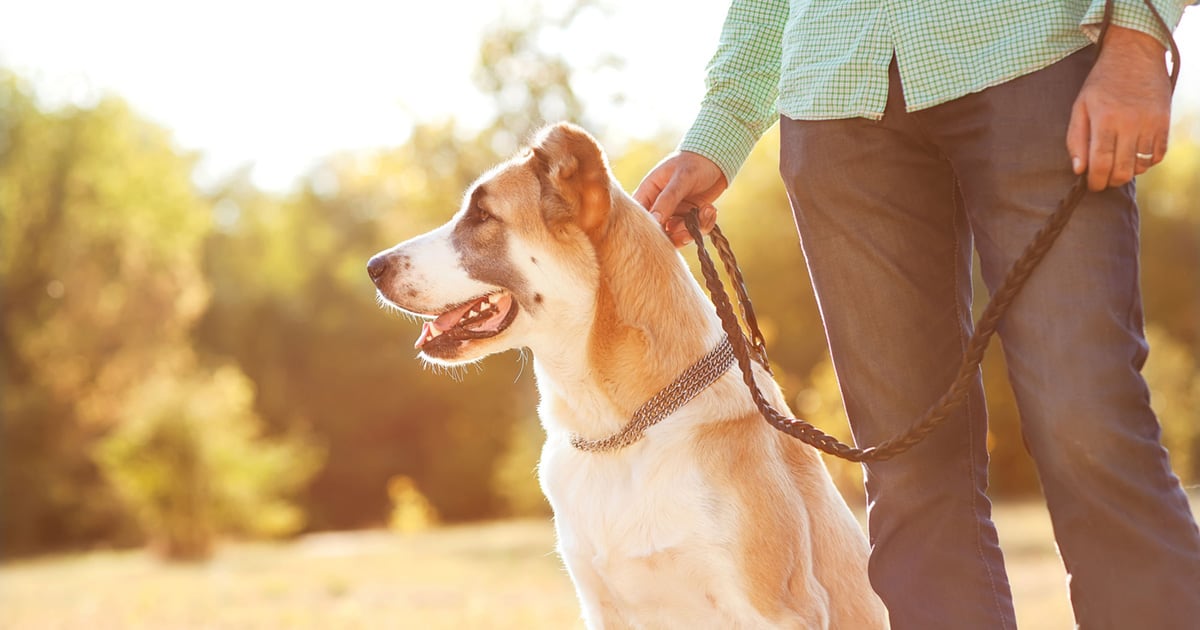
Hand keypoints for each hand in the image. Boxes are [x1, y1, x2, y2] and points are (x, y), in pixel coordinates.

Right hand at [632, 151, 726, 246]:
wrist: (716, 159)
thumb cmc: (693, 163)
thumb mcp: (681, 179)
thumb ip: (667, 200)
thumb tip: (654, 221)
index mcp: (647, 193)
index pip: (639, 218)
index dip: (649, 230)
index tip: (666, 231)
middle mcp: (657, 207)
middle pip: (658, 233)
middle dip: (676, 234)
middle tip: (689, 230)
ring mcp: (673, 214)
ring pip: (677, 235)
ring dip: (693, 228)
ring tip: (706, 210)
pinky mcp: (688, 218)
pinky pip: (693, 231)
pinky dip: (704, 224)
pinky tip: (710, 209)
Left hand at [1067, 25, 1171, 191]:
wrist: (1135, 55)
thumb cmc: (1102, 83)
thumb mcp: (1080, 106)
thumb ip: (1076, 139)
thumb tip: (1079, 169)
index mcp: (1105, 119)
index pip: (1100, 162)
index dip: (1095, 180)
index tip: (1091, 185)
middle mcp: (1130, 123)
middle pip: (1122, 169)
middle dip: (1110, 181)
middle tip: (1103, 180)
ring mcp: (1151, 123)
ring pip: (1141, 165)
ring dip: (1128, 172)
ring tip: (1117, 165)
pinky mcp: (1164, 122)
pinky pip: (1158, 155)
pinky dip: (1146, 162)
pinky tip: (1134, 156)